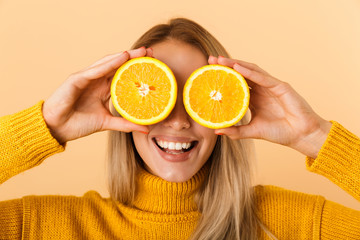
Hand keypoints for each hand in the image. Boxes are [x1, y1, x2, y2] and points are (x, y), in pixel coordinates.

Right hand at [43, 47, 153, 143]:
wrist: (56, 129)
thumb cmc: (78, 123)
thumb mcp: (107, 123)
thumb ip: (125, 124)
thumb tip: (146, 129)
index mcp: (104, 89)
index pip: (123, 75)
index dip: (137, 69)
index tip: (154, 64)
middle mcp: (97, 81)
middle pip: (118, 66)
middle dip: (134, 58)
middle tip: (151, 52)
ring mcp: (87, 78)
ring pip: (108, 63)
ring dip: (124, 56)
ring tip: (140, 51)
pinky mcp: (76, 79)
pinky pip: (95, 70)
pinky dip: (109, 63)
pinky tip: (122, 57)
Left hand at [209, 56, 331, 157]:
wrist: (301, 136)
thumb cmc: (279, 133)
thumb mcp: (252, 131)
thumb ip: (236, 131)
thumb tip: (216, 130)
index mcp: (254, 99)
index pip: (235, 84)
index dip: (223, 78)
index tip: (208, 73)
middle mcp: (261, 90)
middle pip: (241, 74)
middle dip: (226, 66)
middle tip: (211, 59)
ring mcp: (270, 86)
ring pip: (251, 71)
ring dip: (236, 64)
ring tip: (221, 60)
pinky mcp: (280, 86)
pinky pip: (263, 78)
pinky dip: (251, 72)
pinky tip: (238, 67)